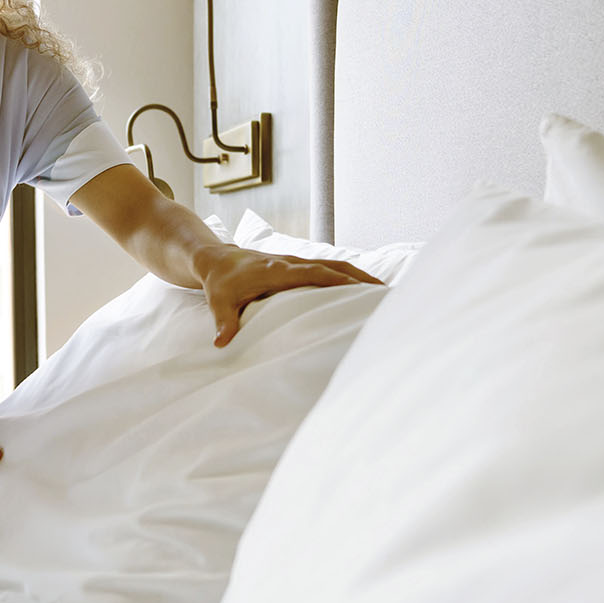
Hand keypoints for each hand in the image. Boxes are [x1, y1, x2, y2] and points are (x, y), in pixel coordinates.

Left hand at [193, 245, 384, 346]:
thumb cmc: (220, 282)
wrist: (217, 260)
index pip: (315, 273)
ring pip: (336, 264)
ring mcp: (298, 262)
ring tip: (383, 291)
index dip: (338, 280)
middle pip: (334, 266)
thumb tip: (222, 342)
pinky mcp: (299, 266)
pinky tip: (362, 288)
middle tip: (386, 293)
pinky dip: (348, 275)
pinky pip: (329, 267)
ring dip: (359, 276)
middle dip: (361, 278)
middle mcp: (292, 262)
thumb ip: (224, 321)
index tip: (361, 290)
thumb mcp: (219, 301)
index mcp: (278, 270)